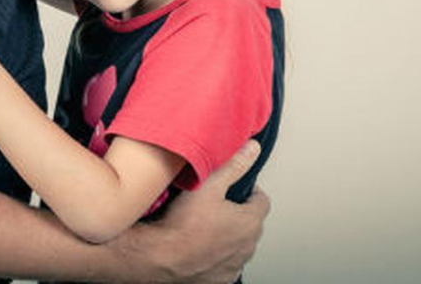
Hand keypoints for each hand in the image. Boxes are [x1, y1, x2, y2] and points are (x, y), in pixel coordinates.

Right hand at [115, 141, 269, 282]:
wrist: (158, 257)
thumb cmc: (182, 225)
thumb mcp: (209, 184)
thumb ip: (234, 165)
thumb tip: (252, 149)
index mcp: (249, 222)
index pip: (261, 201)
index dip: (247, 191)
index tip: (233, 188)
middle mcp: (246, 247)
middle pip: (250, 223)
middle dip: (238, 213)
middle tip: (216, 204)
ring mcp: (233, 265)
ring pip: (238, 245)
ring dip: (228, 236)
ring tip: (205, 225)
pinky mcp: (219, 279)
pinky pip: (224, 264)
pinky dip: (216, 256)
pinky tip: (200, 246)